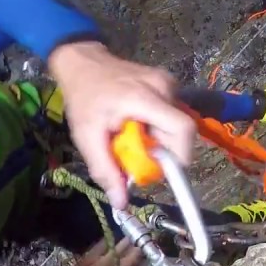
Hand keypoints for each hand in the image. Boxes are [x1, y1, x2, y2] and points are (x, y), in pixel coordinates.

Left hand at [49, 41, 194, 208]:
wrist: (82, 63)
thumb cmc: (84, 98)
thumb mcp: (87, 137)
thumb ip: (105, 170)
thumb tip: (122, 203)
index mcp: (146, 98)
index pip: (183, 129)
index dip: (180, 156)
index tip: (160, 170)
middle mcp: (164, 86)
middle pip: (181, 131)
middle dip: (164, 150)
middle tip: (137, 155)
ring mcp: (168, 82)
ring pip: (178, 123)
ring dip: (160, 139)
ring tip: (134, 137)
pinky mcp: (167, 83)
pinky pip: (172, 114)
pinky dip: (158, 127)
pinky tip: (138, 125)